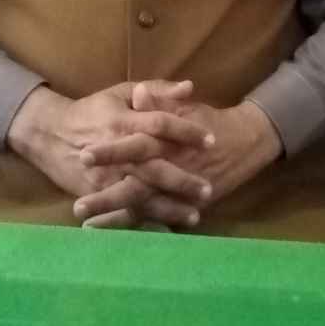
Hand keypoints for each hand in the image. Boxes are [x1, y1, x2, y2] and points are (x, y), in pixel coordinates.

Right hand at [6, 81, 214, 225]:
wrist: (49, 134)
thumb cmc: (92, 110)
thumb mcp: (121, 92)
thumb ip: (157, 90)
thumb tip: (190, 88)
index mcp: (124, 119)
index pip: (160, 124)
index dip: (186, 132)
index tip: (211, 141)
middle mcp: (117, 148)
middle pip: (153, 166)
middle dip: (181, 179)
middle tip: (208, 189)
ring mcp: (106, 175)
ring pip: (141, 193)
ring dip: (167, 206)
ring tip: (194, 215)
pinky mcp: (97, 193)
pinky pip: (122, 209)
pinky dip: (144, 220)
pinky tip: (165, 228)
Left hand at [75, 82, 282, 228]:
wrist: (246, 143)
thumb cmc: (209, 121)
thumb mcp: (185, 108)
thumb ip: (160, 102)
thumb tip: (139, 92)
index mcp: (167, 142)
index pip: (135, 146)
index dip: (111, 152)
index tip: (85, 155)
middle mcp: (172, 170)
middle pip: (136, 186)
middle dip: (107, 197)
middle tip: (78, 206)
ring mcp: (178, 192)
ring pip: (144, 208)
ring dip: (115, 218)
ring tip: (87, 225)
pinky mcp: (184, 205)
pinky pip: (157, 218)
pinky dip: (134, 225)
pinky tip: (111, 232)